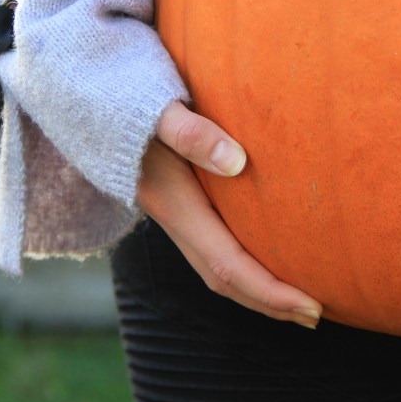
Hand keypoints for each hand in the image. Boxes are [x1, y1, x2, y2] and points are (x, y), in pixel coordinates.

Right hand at [136, 101, 322, 328]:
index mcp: (172, 201)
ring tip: (297, 297)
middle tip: (317, 314)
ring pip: (214, 265)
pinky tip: (266, 252)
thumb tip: (237, 161)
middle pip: (222, 278)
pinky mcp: (175, 198)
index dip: (270, 291)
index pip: (227, 264)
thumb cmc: (124, 92)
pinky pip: (212, 245)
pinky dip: (242, 262)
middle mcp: (171, 215)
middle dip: (269, 302)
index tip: (312, 305)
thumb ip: (190, 131)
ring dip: (256, 288)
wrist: (82, 87)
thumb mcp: (154, 105)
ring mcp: (170, 210)